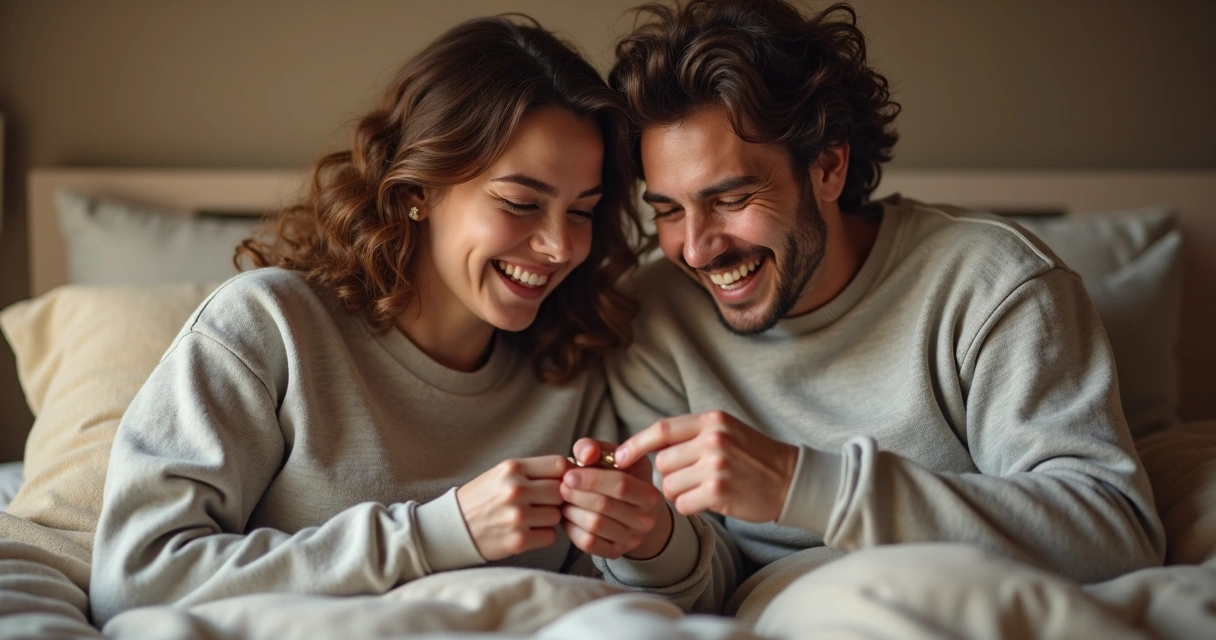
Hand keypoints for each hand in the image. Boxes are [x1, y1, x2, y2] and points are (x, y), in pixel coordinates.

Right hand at [456, 456, 567, 561]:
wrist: (453, 527)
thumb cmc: (483, 498)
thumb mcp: (501, 473)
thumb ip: (533, 471)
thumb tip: (573, 472)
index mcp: (512, 468)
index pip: (559, 464)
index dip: (567, 474)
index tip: (565, 482)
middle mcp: (515, 490)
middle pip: (562, 491)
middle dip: (558, 498)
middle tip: (545, 504)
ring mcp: (516, 516)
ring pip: (557, 515)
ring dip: (550, 519)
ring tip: (532, 518)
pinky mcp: (517, 541)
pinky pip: (550, 536)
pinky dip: (543, 536)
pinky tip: (528, 532)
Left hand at [560, 438, 670, 559]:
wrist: (634, 511)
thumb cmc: (620, 477)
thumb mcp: (615, 457)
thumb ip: (597, 447)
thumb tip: (585, 454)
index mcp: (650, 494)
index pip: (620, 485)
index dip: (591, 479)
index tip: (568, 474)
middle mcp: (646, 520)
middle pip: (604, 506)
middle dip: (577, 495)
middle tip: (561, 486)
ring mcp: (632, 539)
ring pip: (594, 525)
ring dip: (571, 510)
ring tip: (562, 499)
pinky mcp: (616, 553)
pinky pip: (588, 543)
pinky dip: (571, 528)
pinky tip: (566, 515)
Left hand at [612, 410, 798, 522]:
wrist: (790, 479)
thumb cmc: (754, 456)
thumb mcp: (726, 431)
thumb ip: (692, 433)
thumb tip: (647, 443)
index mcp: (712, 420)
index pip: (661, 430)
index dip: (635, 444)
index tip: (619, 457)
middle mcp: (713, 440)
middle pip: (662, 462)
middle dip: (668, 475)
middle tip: (690, 479)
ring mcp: (716, 466)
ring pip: (669, 485)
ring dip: (679, 493)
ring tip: (702, 489)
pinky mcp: (718, 492)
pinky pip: (682, 504)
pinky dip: (689, 506)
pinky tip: (708, 502)